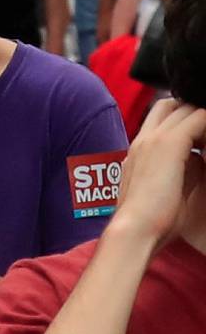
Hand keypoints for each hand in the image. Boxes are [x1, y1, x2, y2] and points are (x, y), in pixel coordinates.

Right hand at [111, 97, 205, 250]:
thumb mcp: (162, 190)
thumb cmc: (150, 220)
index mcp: (138, 150)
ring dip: (201, 120)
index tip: (199, 140)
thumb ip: (178, 170)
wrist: (136, 228)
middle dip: (191, 114)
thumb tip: (197, 161)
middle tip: (205, 138)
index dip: (182, 121)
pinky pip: (198, 118)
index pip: (160, 117)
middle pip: (170, 105)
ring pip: (184, 108)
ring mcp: (155, 138)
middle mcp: (144, 138)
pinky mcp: (170, 143)